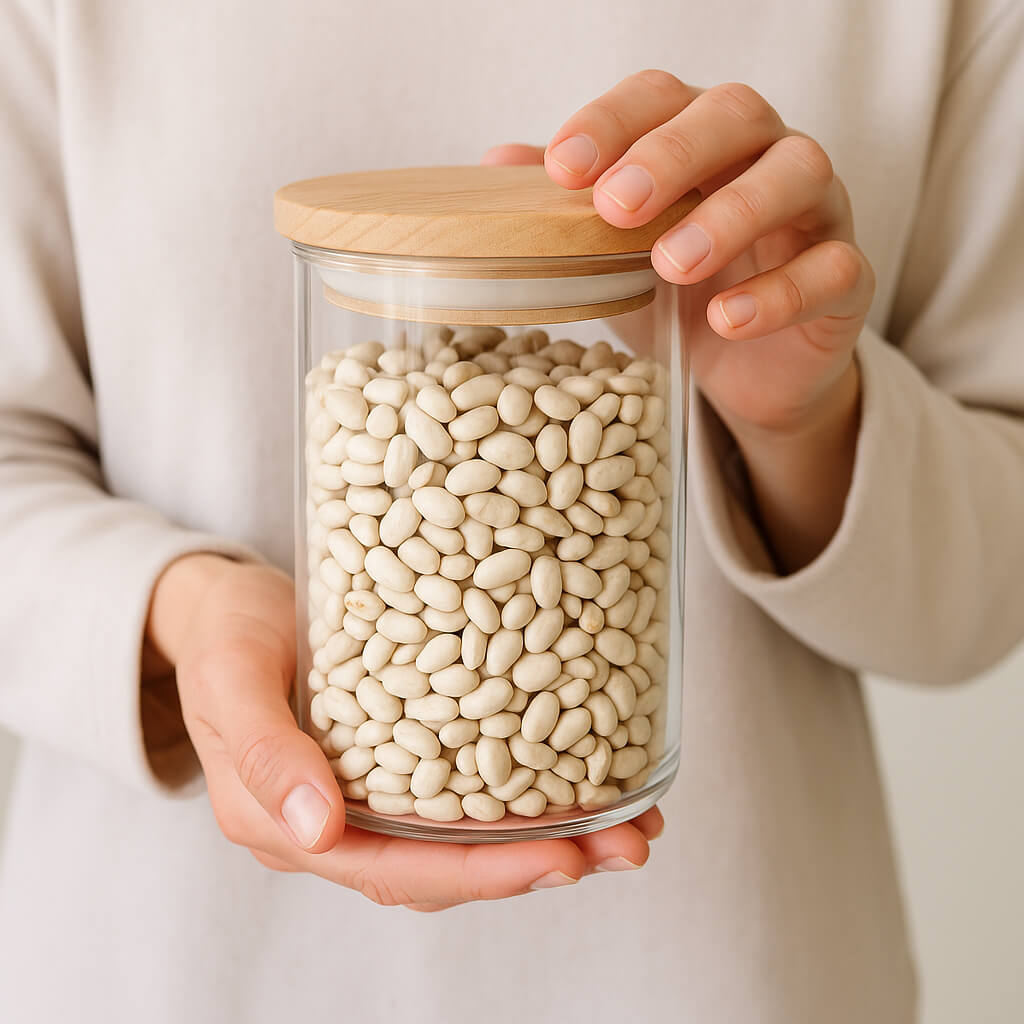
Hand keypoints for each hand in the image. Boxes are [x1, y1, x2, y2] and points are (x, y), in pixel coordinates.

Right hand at [145, 554, 662, 911]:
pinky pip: (464, 791)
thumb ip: (263, 753)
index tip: (563, 859)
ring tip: (630, 821)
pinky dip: (524, 790)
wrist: (222, 610)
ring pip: (465, 836)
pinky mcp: (397, 760)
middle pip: (448, 864)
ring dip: (549, 832)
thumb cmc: (224, 636)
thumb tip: (317, 832)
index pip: (397, 869)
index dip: (483, 871)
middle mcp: (338, 826)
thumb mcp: (232, 678)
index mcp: (288, 825)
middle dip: (541, 859)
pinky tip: (582, 772)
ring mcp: (370, 797)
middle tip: (627, 845)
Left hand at [484, 71, 874, 569]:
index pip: (662, 96)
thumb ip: (567, 212)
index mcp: (704, 140)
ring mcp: (818, 213)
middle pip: (736, 114)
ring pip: (798, 176)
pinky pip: (832, 269)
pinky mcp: (847, 279)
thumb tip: (496, 166)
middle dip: (673, 153)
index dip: (613, 121)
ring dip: (732, 214)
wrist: (751, 373)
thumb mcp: (615, 257)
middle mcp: (767, 157)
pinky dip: (779, 294)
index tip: (562, 167)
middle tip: (617, 206)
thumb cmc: (682, 298)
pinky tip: (725, 320)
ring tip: (672, 264)